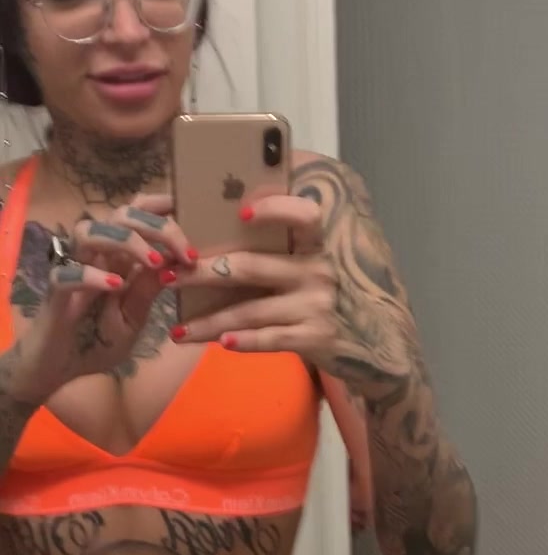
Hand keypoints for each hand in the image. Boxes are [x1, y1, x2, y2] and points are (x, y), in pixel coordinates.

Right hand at [14, 196, 192, 404]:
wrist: (59, 370)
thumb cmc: (96, 341)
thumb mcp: (133, 319)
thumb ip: (149, 291)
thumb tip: (176, 264)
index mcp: (118, 259)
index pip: (134, 215)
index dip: (158, 206)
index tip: (188, 212)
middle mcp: (96, 257)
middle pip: (119, 216)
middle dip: (157, 227)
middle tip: (186, 252)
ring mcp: (74, 271)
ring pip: (90, 232)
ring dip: (127, 241)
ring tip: (154, 263)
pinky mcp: (56, 294)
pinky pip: (67, 274)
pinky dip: (93, 276)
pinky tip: (117, 287)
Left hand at [173, 189, 411, 380]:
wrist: (371, 345)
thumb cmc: (328, 298)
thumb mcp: (314, 267)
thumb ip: (284, 249)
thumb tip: (225, 227)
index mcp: (317, 247)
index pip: (304, 216)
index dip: (275, 209)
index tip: (239, 211)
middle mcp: (318, 273)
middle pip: (250, 267)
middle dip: (201, 273)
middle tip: (168, 276)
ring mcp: (316, 307)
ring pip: (250, 311)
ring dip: (208, 322)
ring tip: (177, 330)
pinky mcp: (315, 339)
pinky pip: (269, 340)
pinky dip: (242, 342)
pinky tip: (219, 343)